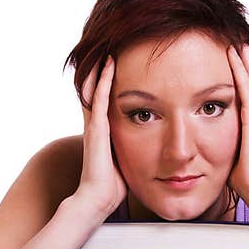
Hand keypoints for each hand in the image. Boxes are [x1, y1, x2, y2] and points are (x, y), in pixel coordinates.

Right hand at [74, 55, 127, 214]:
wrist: (96, 200)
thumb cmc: (112, 187)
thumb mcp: (127, 163)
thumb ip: (134, 151)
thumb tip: (154, 150)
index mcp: (103, 133)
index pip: (104, 101)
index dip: (108, 83)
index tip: (118, 65)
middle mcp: (96, 125)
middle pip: (95, 90)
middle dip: (100, 70)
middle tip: (107, 48)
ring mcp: (94, 126)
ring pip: (95, 89)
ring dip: (101, 68)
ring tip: (107, 47)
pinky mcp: (96, 129)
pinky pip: (100, 99)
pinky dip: (104, 80)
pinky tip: (109, 64)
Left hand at [226, 44, 248, 201]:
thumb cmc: (248, 180)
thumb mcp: (232, 158)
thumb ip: (224, 149)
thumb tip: (208, 154)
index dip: (247, 80)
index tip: (241, 65)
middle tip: (244, 46)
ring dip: (245, 62)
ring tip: (240, 44)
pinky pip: (245, 89)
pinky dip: (241, 71)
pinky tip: (236, 57)